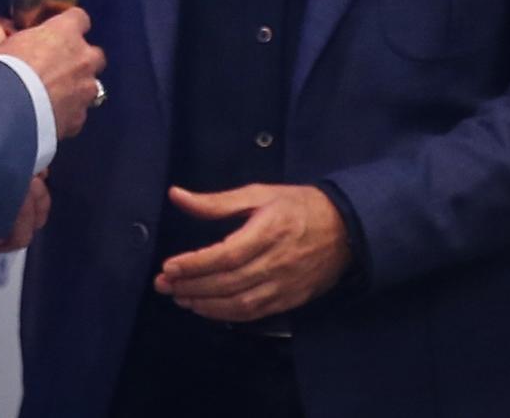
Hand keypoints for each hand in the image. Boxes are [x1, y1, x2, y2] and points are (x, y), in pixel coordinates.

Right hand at [0, 7, 105, 138]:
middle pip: (94, 54)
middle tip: (59, 65)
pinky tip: (51, 115)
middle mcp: (82, 58)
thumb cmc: (3, 69)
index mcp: (64, 32)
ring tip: (54, 95)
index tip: (60, 31)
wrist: (7, 108)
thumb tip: (10, 41)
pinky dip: (68, 113)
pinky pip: (78, 112)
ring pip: (91, 86)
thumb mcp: (4, 44)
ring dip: (77, 88)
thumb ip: (19, 41)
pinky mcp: (79, 117)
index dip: (70, 25)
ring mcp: (85, 89)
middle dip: (81, 59)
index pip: (79, 18)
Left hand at [154, 184, 350, 321]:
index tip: (169, 267)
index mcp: (268, 232)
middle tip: (163, 285)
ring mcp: (285, 285)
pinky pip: (255, 313)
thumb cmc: (297, 206)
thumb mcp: (258, 194)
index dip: (195, 264)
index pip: (226, 255)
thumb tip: (176, 196)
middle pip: (228, 282)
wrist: (346, 229)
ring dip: (205, 304)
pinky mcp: (291, 299)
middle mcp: (277, 262)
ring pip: (240, 303)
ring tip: (180, 298)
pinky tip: (207, 308)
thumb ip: (215, 202)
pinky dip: (227, 315)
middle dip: (191, 286)